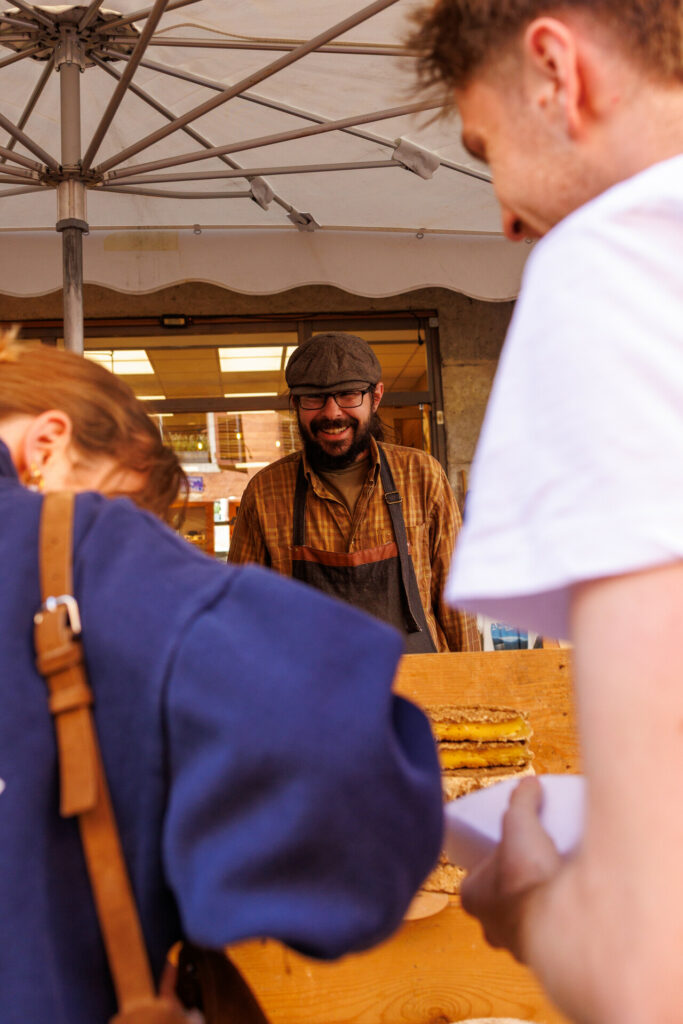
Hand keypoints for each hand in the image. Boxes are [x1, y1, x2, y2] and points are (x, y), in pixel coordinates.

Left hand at [460, 776, 561, 960]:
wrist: (559, 922)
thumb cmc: (526, 875)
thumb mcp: (520, 824)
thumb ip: (522, 801)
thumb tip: (529, 783)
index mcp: (473, 898)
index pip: (476, 879)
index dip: (491, 863)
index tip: (511, 850)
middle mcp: (491, 928)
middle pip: (499, 904)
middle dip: (515, 888)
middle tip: (536, 866)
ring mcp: (518, 947)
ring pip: (523, 925)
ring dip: (537, 908)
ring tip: (557, 884)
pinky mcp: (547, 957)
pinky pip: (550, 938)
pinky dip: (559, 924)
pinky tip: (571, 908)